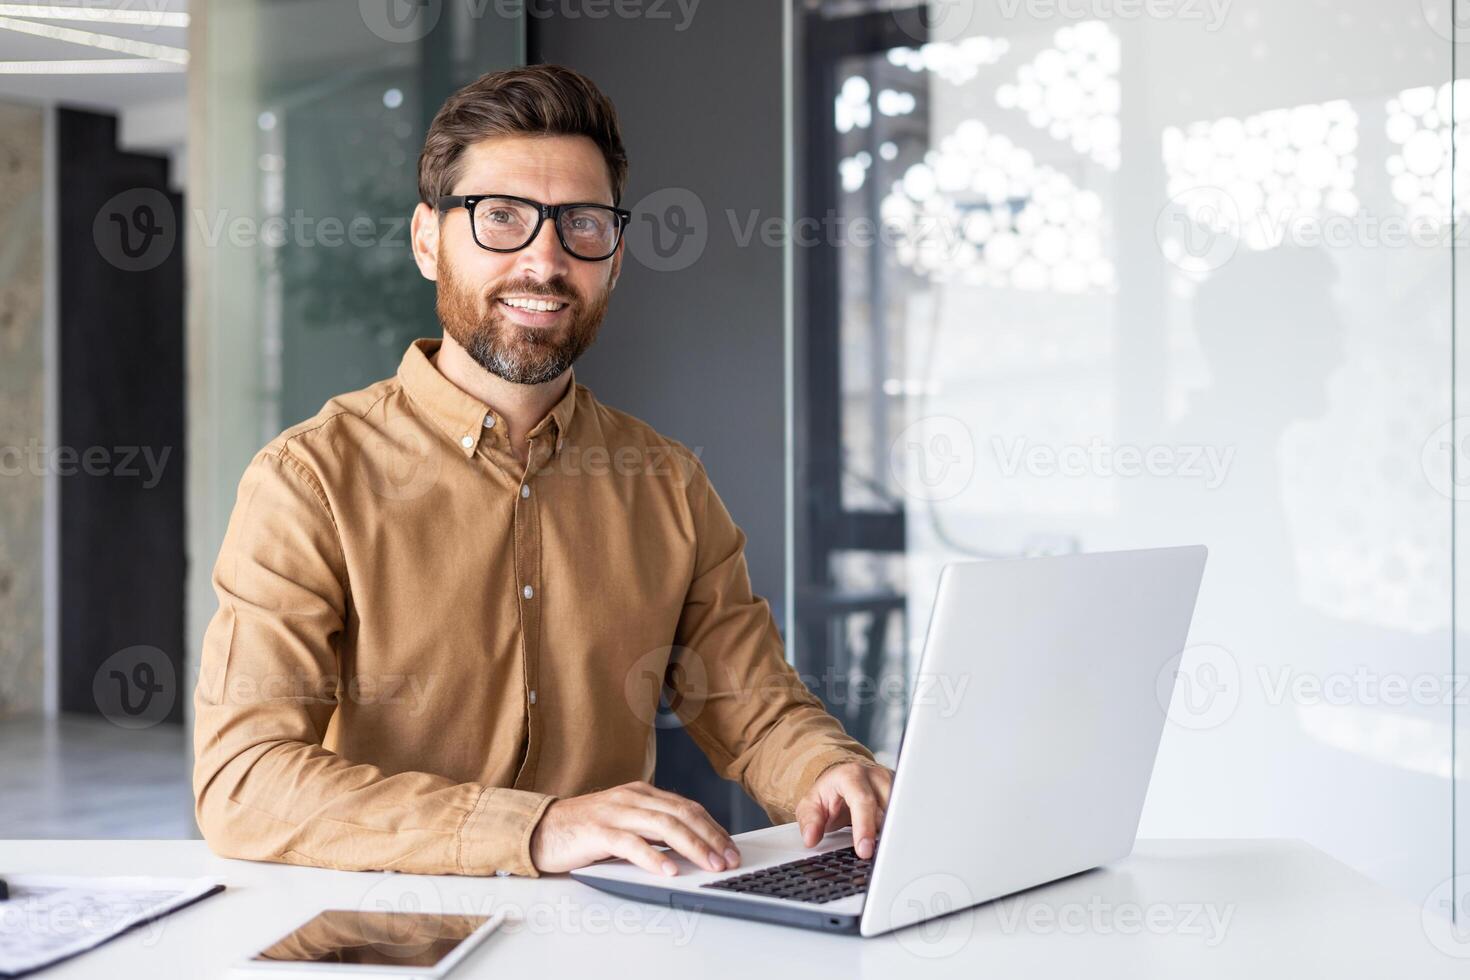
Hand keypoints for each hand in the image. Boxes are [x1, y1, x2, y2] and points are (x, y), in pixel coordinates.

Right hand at [530, 780, 740, 876]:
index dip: (712, 827)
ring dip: (692, 847)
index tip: (730, 847)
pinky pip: (631, 843)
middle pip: (682, 814)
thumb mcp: (624, 822)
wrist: (540, 829)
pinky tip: (668, 870)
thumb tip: (689, 847)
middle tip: (729, 859)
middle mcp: (631, 798)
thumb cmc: (583, 830)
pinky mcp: (597, 831)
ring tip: (709, 865)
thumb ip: (651, 828)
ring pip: (663, 825)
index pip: (687, 807)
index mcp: (641, 793)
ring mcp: (614, 812)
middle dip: (710, 837)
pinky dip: (653, 857)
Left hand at [795, 761, 893, 859]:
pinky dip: (898, 830)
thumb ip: (809, 821)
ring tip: (885, 852)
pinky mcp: (901, 794)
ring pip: (900, 812)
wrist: (840, 781)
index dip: (865, 826)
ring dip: (893, 832)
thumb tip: (811, 838)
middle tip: (880, 857)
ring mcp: (891, 784)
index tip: (864, 850)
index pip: (863, 800)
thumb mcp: (810, 805)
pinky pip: (904, 815)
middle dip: (885, 833)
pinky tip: (892, 843)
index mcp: (852, 775)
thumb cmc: (828, 793)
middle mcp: (875, 776)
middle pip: (888, 807)